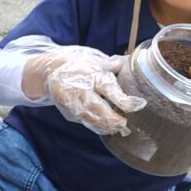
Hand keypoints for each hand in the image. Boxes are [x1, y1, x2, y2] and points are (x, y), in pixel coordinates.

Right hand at [24, 47, 144, 134]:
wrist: (52, 71)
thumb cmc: (80, 66)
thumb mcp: (97, 61)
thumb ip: (115, 64)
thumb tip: (133, 61)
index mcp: (92, 76)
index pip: (109, 89)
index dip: (123, 99)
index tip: (139, 105)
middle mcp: (81, 89)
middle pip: (97, 107)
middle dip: (112, 118)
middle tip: (125, 124)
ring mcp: (72, 102)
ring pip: (89, 117)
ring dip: (104, 125)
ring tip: (117, 130)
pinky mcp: (68, 111)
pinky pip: (82, 121)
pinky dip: (94, 126)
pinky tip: (105, 128)